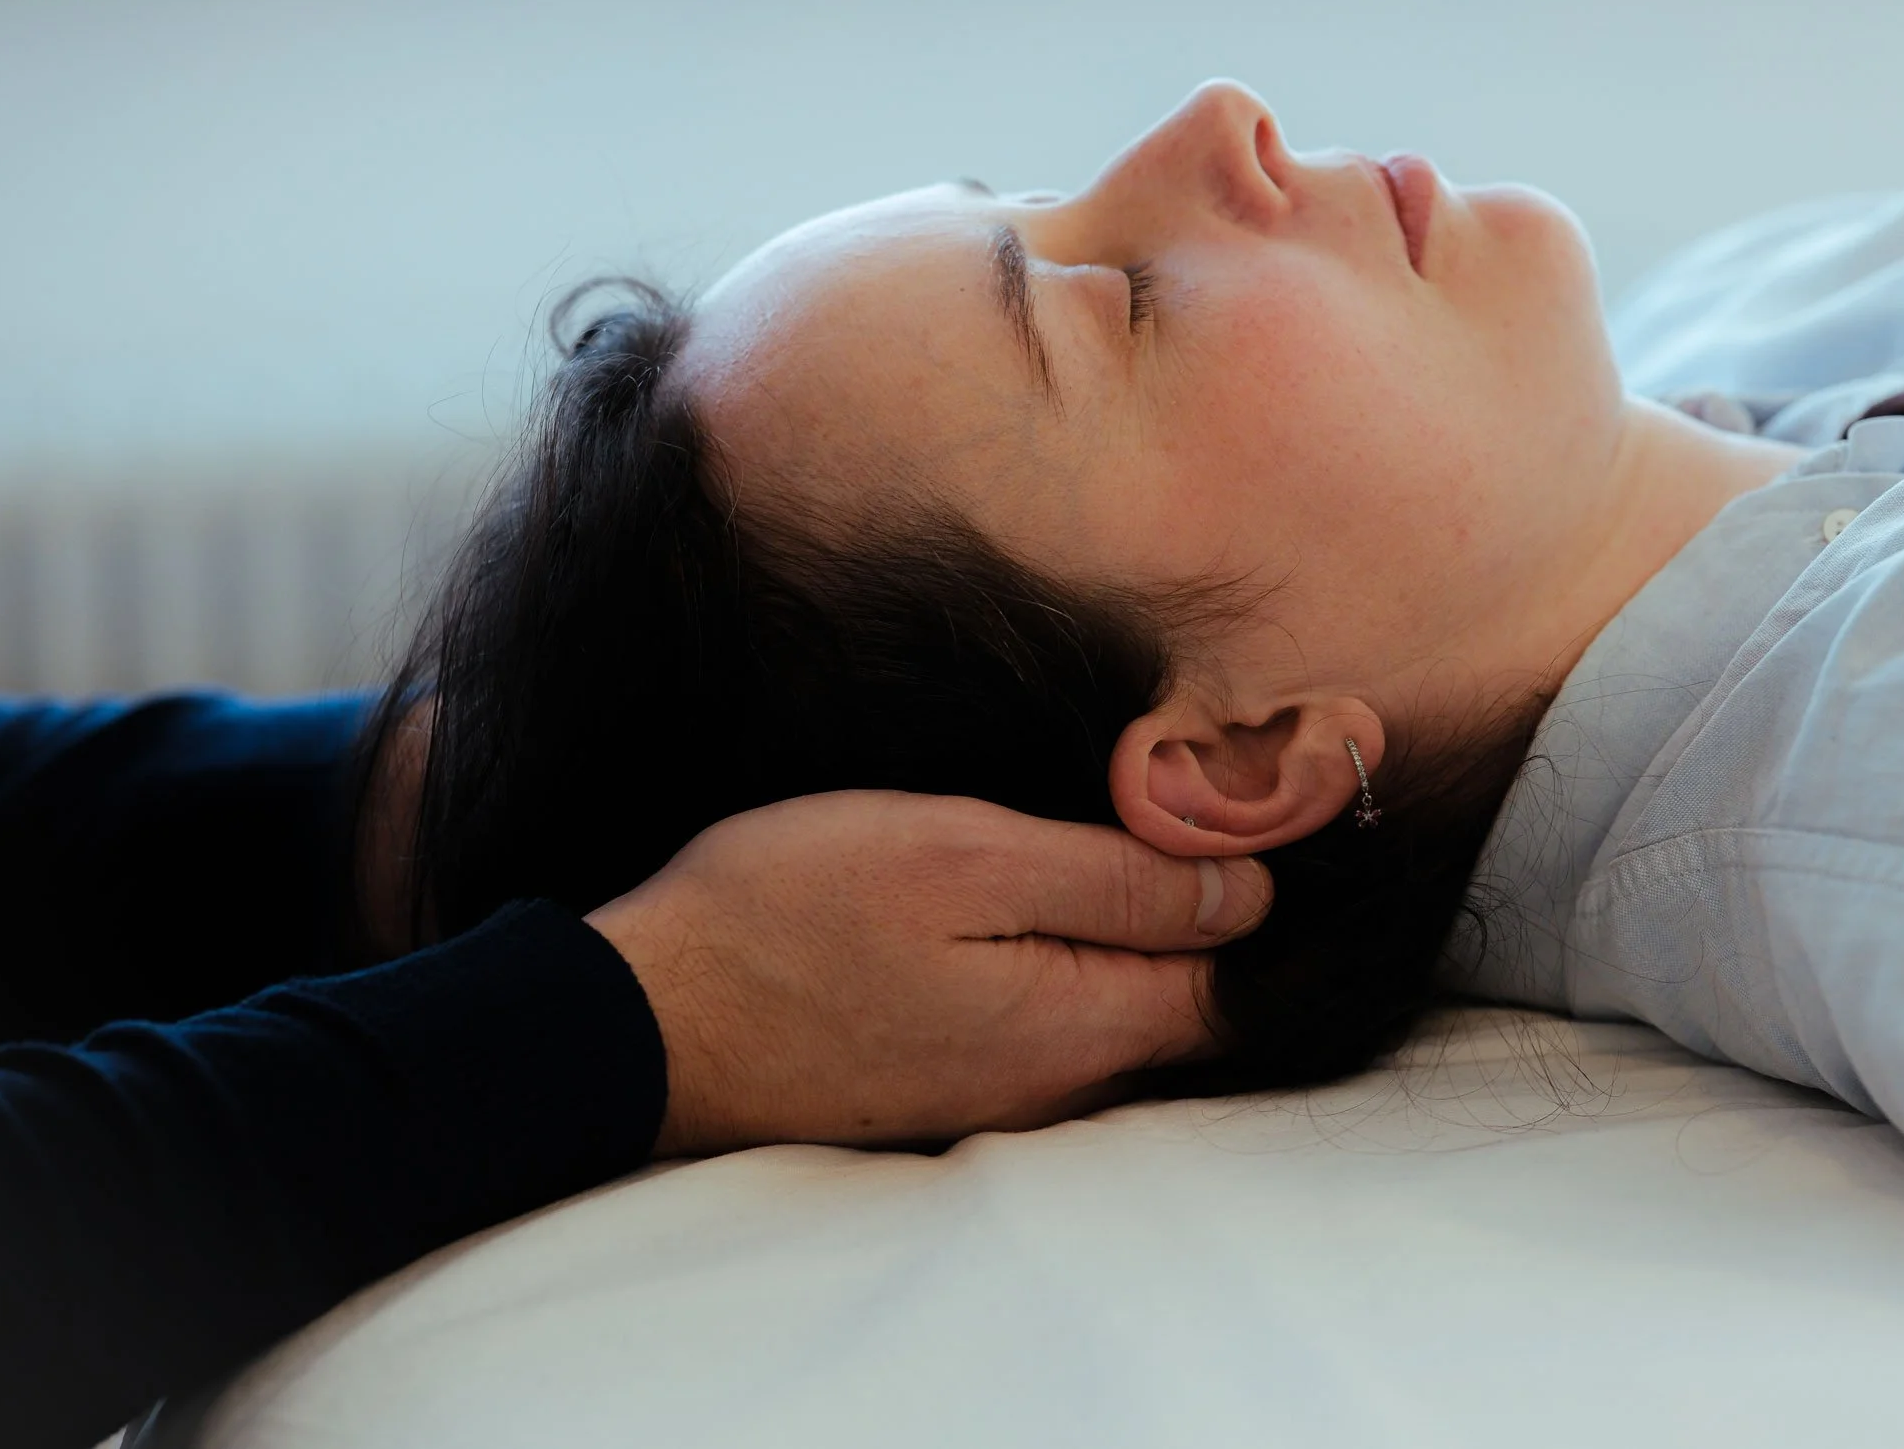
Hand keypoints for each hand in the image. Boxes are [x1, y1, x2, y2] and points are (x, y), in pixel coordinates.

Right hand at [582, 791, 1272, 1156]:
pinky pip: (1046, 1026)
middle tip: (1188, 808)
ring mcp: (999, 1095)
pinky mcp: (944, 1084)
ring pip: (1116, 1011)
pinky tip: (1028, 902)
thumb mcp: (963, 859)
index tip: (1248, 807)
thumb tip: (1251, 894)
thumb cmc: (790, 914)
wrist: (643, 1017)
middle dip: (1204, 915)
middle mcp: (1059, 1085)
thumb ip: (1116, 883)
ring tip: (1113, 840)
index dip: (1261, 892)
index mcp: (1081, 1026)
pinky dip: (1065, 966)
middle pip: (1186, 1002)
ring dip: (1132, 937)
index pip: (1241, 979)